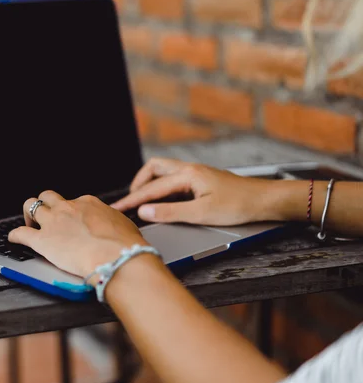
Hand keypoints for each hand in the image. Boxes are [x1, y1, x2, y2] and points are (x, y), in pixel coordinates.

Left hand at [8, 190, 147, 279]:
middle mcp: (68, 208)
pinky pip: (20, 233)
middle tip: (46, 217)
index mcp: (88, 203)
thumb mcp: (123, 226)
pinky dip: (15, 235)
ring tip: (29, 224)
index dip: (71, 212)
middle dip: (46, 205)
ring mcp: (54, 222)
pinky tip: (14, 239)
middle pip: (49, 196)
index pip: (74, 202)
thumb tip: (115, 228)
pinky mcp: (42, 240)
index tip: (72, 221)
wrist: (117, 257)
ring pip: (31, 205)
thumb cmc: (125, 245)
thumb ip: (113, 223)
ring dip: (28, 214)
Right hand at [111, 158, 280, 225]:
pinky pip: (174, 180)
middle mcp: (190, 169)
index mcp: (188, 175)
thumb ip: (171, 212)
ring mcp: (196, 174)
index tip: (117, 208)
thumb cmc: (239, 205)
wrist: (265, 200)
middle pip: (154, 169)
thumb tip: (145, 212)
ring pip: (164, 172)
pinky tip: (163, 202)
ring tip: (143, 202)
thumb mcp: (202, 213)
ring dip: (150, 185)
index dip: (132, 199)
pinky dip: (162, 189)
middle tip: (130, 202)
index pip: (152, 188)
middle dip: (138, 184)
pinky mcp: (202, 181)